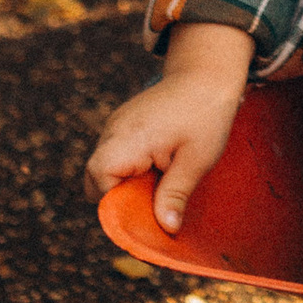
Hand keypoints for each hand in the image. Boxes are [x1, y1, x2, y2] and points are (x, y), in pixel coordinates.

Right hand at [84, 22, 253, 234]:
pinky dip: (132, 166)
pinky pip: (116, 154)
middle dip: (119, 196)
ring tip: (160, 177)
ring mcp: (115, 126)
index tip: (146, 211)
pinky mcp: (123, 123)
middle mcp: (113, 132)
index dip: (118, 204)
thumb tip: (165, 229)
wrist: (208, 72)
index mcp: (126, 140)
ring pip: (104, 168)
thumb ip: (175, 194)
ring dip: (127, 181)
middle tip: (154, 198)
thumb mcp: (197, 159)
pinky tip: (159, 163)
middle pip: (94, 179)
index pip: (99, 184)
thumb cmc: (206, 114)